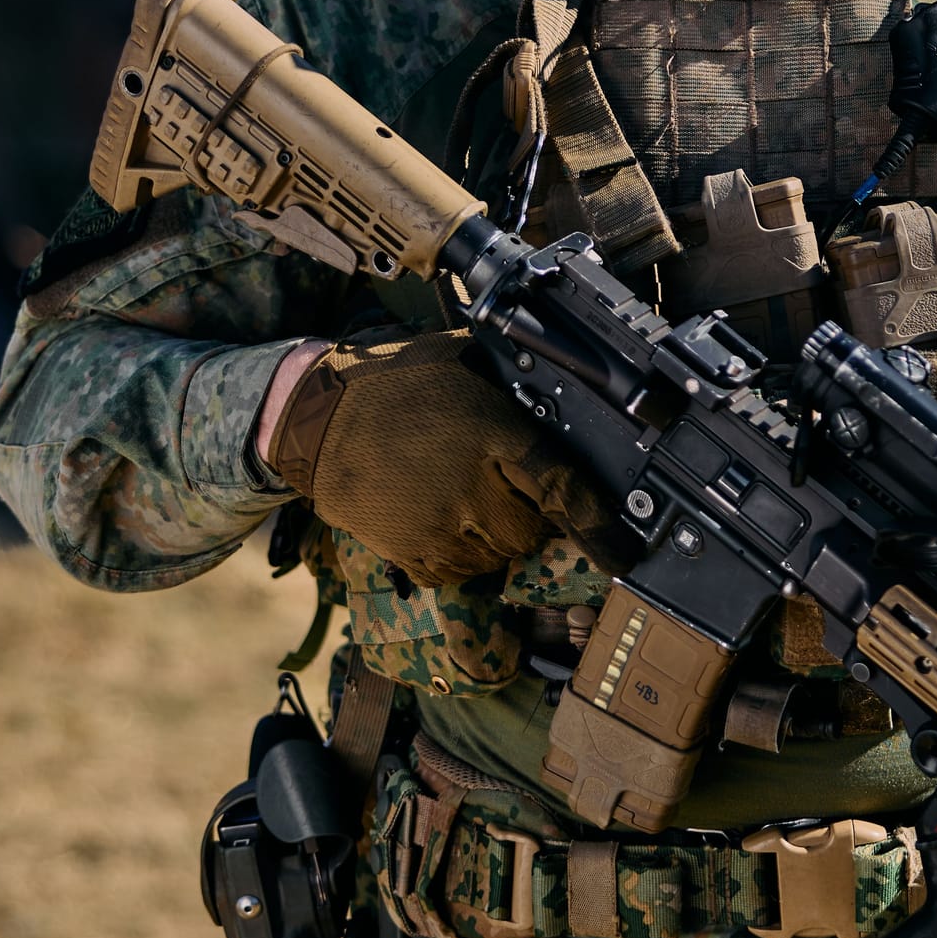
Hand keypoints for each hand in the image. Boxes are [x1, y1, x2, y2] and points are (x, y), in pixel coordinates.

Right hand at [266, 326, 620, 584]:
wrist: (315, 420)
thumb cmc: (392, 383)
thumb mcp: (461, 362)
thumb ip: (511, 381)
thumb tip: (562, 383)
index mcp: (493, 436)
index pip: (563, 489)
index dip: (597, 523)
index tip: (621, 548)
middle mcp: (473, 489)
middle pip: (535, 531)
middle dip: (531, 515)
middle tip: (506, 489)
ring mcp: (442, 528)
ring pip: (500, 556)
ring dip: (497, 537)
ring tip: (467, 500)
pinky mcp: (412, 554)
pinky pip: (461, 575)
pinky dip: (463, 557)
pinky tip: (443, 521)